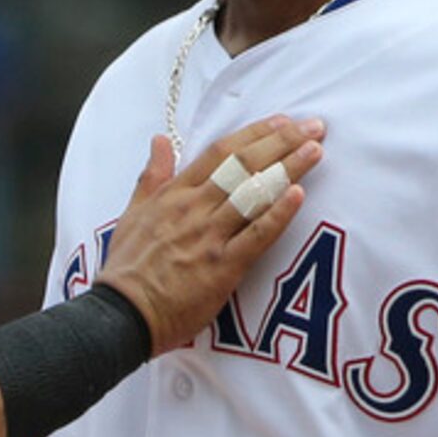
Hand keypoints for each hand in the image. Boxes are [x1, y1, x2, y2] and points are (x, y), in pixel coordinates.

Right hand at [95, 116, 323, 348]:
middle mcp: (194, 208)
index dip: (254, 134)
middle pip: (243, 165)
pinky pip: (256, 235)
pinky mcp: (222, 266)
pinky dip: (278, 213)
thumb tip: (159, 141)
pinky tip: (298, 195)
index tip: (282, 122)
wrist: (122, 314)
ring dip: (287, 168)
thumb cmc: (126, 269)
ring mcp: (209, 236)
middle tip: (313, 127)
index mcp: (173, 194)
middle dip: (281, 142)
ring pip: (253, 192)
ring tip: (315, 150)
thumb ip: (151, 176)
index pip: (220, 153)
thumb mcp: (132, 213)